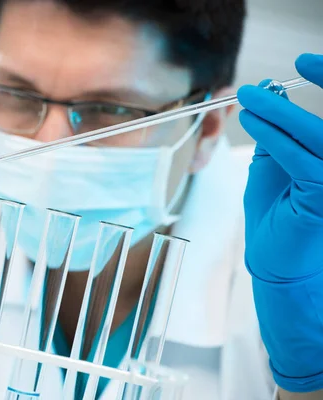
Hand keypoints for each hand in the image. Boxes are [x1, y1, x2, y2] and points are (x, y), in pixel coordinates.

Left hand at [238, 53, 322, 391]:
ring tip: (248, 101)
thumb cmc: (273, 215)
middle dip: (293, 100)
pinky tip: (254, 123)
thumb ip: (277, 132)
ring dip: (280, 113)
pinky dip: (277, 137)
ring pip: (318, 136)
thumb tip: (270, 90)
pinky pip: (303, 159)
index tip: (302, 60)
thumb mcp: (273, 165)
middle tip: (257, 85)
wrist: (275, 263)